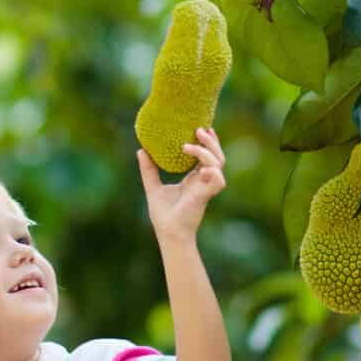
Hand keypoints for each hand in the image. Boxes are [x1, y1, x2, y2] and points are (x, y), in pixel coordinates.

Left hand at [137, 128, 225, 242]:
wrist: (168, 232)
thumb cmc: (163, 215)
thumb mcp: (153, 187)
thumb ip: (149, 170)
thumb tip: (141, 150)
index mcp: (195, 179)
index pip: (207, 156)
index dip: (208, 142)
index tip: (202, 127)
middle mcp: (203, 182)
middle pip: (217, 156)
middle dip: (211, 142)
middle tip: (199, 130)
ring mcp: (206, 188)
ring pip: (218, 164)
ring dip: (207, 152)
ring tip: (190, 145)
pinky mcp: (206, 196)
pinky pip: (218, 180)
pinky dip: (212, 172)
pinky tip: (200, 167)